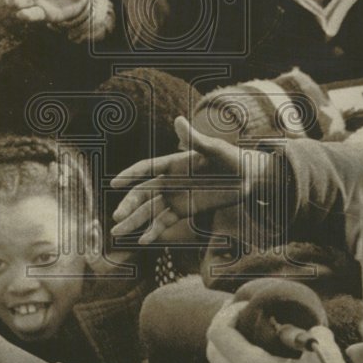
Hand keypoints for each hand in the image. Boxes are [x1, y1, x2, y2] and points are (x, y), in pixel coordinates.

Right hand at [110, 116, 272, 244]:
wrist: (248, 177)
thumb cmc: (232, 157)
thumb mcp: (215, 149)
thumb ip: (195, 139)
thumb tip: (178, 120)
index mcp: (173, 162)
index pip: (146, 168)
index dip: (130, 175)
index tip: (115, 184)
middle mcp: (170, 180)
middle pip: (143, 193)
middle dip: (129, 205)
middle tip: (117, 216)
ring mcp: (176, 196)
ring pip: (149, 210)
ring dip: (134, 221)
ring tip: (117, 233)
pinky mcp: (185, 210)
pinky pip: (165, 221)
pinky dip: (153, 231)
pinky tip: (142, 241)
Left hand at [207, 301, 359, 362]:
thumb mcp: (327, 358)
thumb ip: (317, 333)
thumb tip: (312, 328)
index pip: (218, 330)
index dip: (229, 311)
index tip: (251, 306)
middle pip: (213, 346)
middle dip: (226, 324)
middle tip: (249, 314)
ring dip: (237, 342)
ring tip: (266, 333)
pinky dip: (248, 358)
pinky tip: (276, 356)